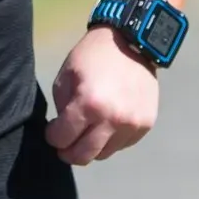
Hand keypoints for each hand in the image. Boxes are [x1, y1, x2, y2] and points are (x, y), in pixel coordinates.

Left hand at [46, 25, 158, 165]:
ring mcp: (132, 125)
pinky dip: (111, 140)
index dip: (53, 138)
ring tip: (87, 131)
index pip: (63, 139)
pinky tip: (106, 124)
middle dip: (68, 153)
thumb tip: (64, 131)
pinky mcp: (146, 125)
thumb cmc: (92, 57)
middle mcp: (113, 120)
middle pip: (84, 156)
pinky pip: (122, 145)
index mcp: (89, 105)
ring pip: (104, 154)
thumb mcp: (66, 76)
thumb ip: (62, 108)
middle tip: (64, 146)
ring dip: (91, 147)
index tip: (52, 132)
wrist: (132, 42)